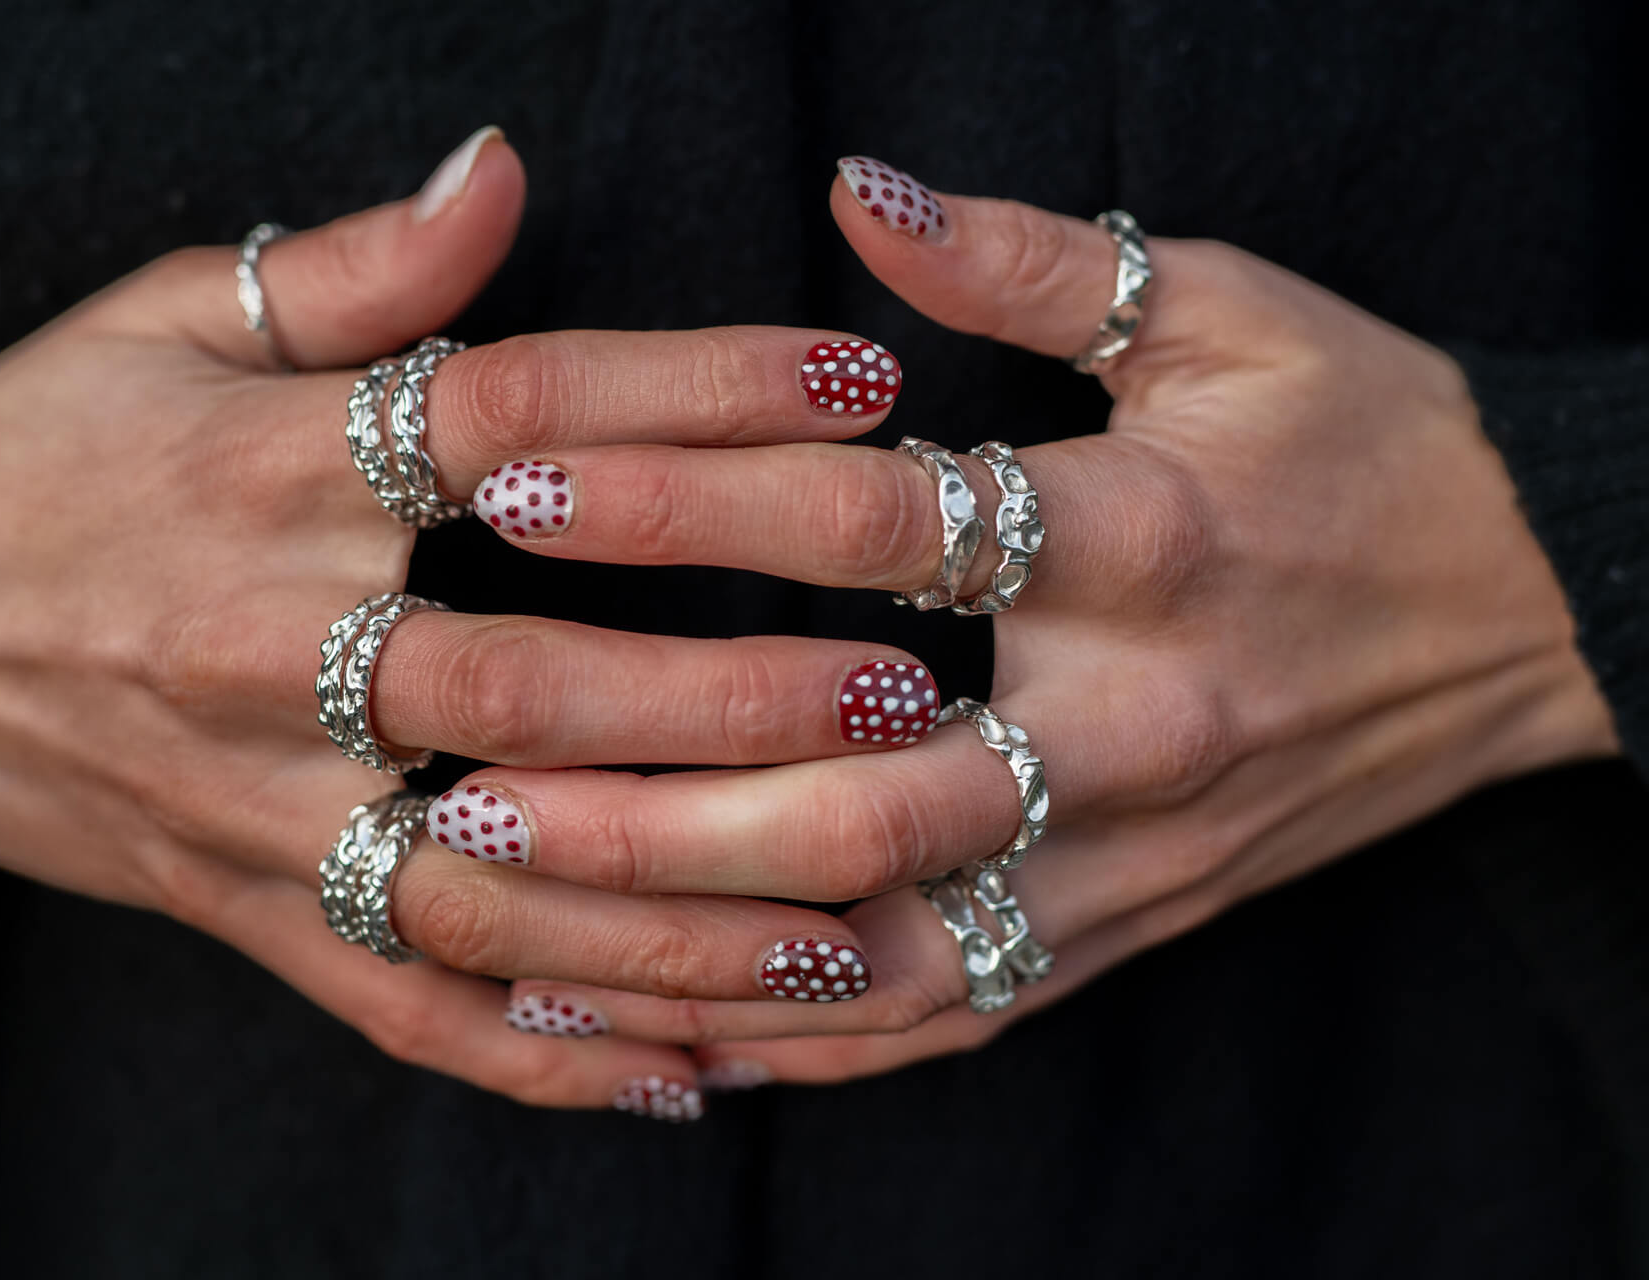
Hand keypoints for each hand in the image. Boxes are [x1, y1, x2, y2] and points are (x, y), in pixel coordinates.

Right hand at [0, 131, 934, 1117]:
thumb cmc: (35, 456)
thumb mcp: (165, 322)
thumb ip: (351, 269)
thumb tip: (504, 169)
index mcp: (267, 480)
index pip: (520, 422)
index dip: (699, 394)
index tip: (857, 389)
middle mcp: (269, 660)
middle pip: (532, 684)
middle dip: (729, 699)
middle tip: (901, 703)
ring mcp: (261, 814)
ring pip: (495, 889)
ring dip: (684, 922)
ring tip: (856, 931)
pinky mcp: (246, 916)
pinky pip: (407, 1008)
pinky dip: (548, 1054)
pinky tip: (689, 1076)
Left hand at [467, 156, 1618, 1086]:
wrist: (1538, 610)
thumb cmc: (1372, 443)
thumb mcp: (1230, 313)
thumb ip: (1034, 262)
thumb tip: (855, 191)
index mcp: (1147, 540)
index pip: (877, 527)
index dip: (684, 500)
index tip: (513, 482)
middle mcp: (1130, 728)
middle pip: (854, 791)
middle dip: (642, 789)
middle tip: (459, 770)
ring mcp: (1126, 858)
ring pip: (882, 946)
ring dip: (689, 947)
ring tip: (510, 931)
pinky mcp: (1126, 933)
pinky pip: (945, 1018)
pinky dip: (797, 1037)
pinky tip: (662, 1032)